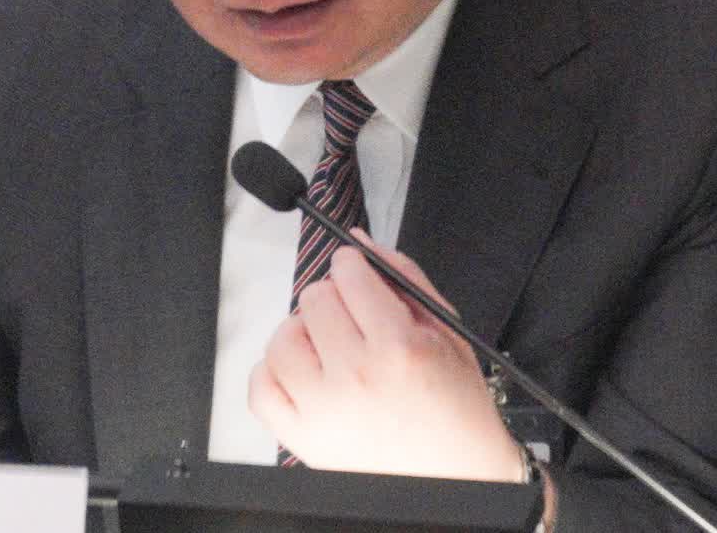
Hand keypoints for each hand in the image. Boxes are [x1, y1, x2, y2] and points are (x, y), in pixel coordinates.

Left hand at [248, 232, 526, 482]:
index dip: (352, 266)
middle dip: (332, 298)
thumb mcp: (446, 331)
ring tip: (329, 347)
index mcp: (399, 348)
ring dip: (301, 333)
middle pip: (314, 300)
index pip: (349, 275)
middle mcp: (356, 378)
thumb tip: (361, 243)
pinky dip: (274, 372)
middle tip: (353, 318)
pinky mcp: (302, 439)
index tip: (355, 272)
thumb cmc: (455, 408)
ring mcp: (323, 411)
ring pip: (282, 339)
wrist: (455, 474)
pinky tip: (304, 374)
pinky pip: (261, 388)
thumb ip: (404, 278)